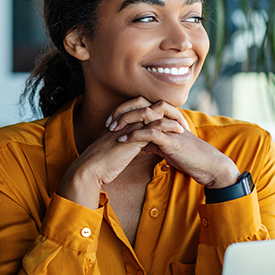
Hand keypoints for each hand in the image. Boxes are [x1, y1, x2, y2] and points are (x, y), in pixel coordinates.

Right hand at [58, 116, 183, 208]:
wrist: (91, 169)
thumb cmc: (102, 163)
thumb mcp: (118, 149)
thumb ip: (129, 143)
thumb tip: (141, 146)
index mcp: (122, 121)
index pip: (143, 108)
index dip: (158, 113)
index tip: (172, 121)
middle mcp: (126, 120)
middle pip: (150, 105)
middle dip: (168, 110)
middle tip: (181, 118)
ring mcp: (130, 126)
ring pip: (155, 112)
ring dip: (172, 117)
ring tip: (184, 124)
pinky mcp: (134, 136)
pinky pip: (156, 126)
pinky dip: (169, 127)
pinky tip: (179, 131)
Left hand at [108, 98, 239, 189]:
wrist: (207, 165)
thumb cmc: (188, 157)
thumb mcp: (166, 148)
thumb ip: (152, 142)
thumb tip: (137, 145)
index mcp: (165, 118)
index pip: (142, 106)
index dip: (125, 110)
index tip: (111, 120)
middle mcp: (167, 119)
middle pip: (141, 104)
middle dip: (122, 111)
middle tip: (108, 122)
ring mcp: (169, 128)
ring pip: (144, 114)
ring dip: (126, 120)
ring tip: (112, 129)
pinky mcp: (172, 140)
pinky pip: (150, 133)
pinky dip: (135, 136)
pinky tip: (123, 140)